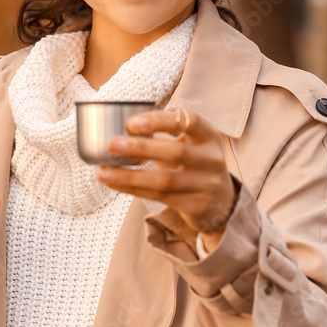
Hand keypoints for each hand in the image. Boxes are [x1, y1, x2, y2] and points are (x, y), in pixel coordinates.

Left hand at [96, 108, 236, 241]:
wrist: (222, 203)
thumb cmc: (195, 165)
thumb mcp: (191, 145)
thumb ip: (166, 135)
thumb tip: (119, 127)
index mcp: (210, 136)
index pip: (188, 121)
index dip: (160, 120)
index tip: (131, 122)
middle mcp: (212, 159)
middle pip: (175, 152)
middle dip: (141, 147)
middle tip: (112, 144)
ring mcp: (206, 185)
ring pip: (164, 180)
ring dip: (130, 176)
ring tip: (103, 171)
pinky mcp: (195, 206)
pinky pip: (158, 197)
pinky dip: (133, 189)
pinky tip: (114, 183)